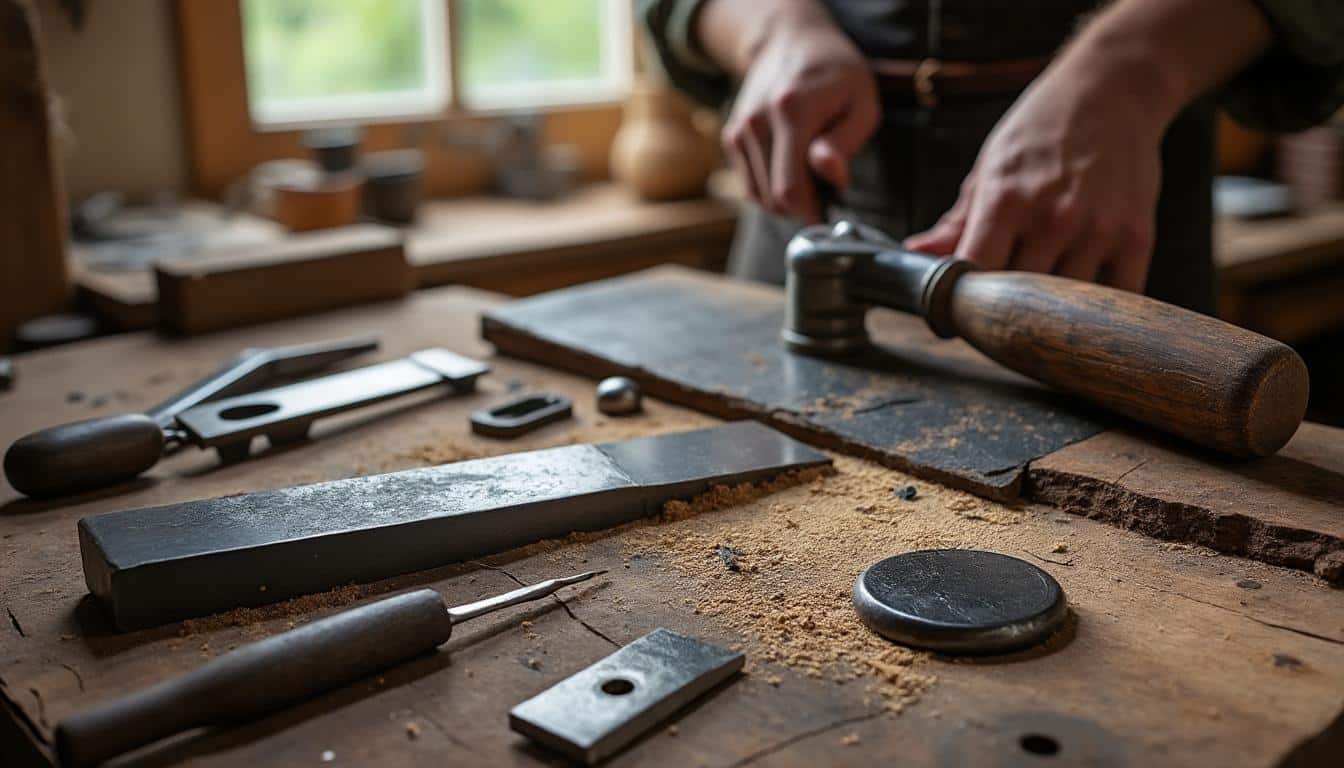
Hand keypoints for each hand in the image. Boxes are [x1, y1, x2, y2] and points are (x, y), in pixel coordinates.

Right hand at [720, 14, 878, 222]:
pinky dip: (770, 189)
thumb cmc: (835, 75)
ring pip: (759, 197)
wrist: (789, 42)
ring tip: (810, 178)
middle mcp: (756, 122)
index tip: (830, 216)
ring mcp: (739, 131)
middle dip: (801, 207)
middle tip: (826, 192)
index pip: (790, 188)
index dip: (811, 214)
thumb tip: (831, 177)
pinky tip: (790, 170)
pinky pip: (750, 185)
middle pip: (773, 198)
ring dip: (785, 201)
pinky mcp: (730, 137)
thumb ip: (844, 143)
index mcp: (791, 112)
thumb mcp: (861, 103)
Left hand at [905, 64, 1164, 291]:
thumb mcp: (988, 167)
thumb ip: (956, 221)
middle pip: (1018, 299)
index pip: (974, 274)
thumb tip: (915, 254)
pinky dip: (1100, 312)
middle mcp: (1052, 218)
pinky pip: (1118, 298)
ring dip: (1050, 316)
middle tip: (997, 321)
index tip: (957, 314)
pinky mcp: (1137, 237)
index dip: (961, 302)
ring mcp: (1097, 229)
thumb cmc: (1040, 131)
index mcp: (1005, 200)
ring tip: (1038, 315)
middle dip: (1003, 315)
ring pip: (1065, 306)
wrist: (1112, 91)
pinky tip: (1083, 309)